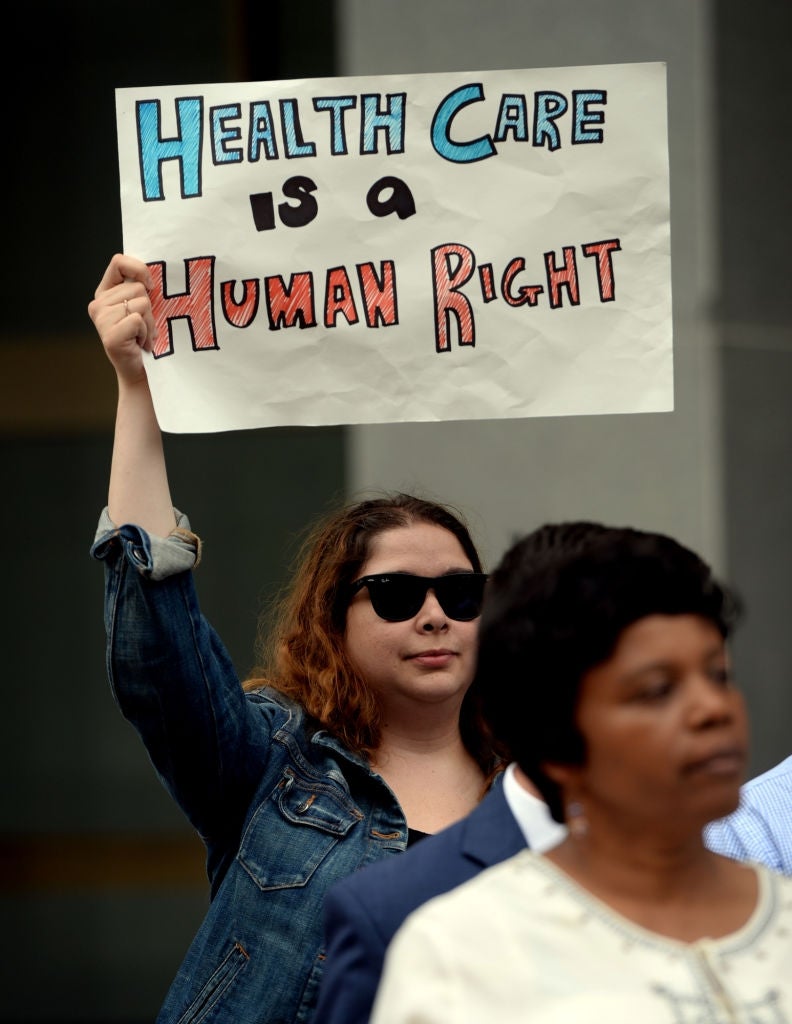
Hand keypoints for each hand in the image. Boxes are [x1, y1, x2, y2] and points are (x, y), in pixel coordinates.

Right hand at [88, 253, 157, 384]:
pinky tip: (140, 343)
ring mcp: (101, 319)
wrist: (137, 370)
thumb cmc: (142, 337)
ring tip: (142, 336)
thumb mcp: (140, 308)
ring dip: (149, 323)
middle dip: (149, 309)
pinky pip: (139, 320)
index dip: (138, 269)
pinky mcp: (110, 334)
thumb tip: (152, 274)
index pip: (118, 262)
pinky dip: (146, 332)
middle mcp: (98, 304)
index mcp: (104, 293)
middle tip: (144, 327)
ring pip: (142, 304)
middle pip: (138, 288)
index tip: (150, 286)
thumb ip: (139, 288)